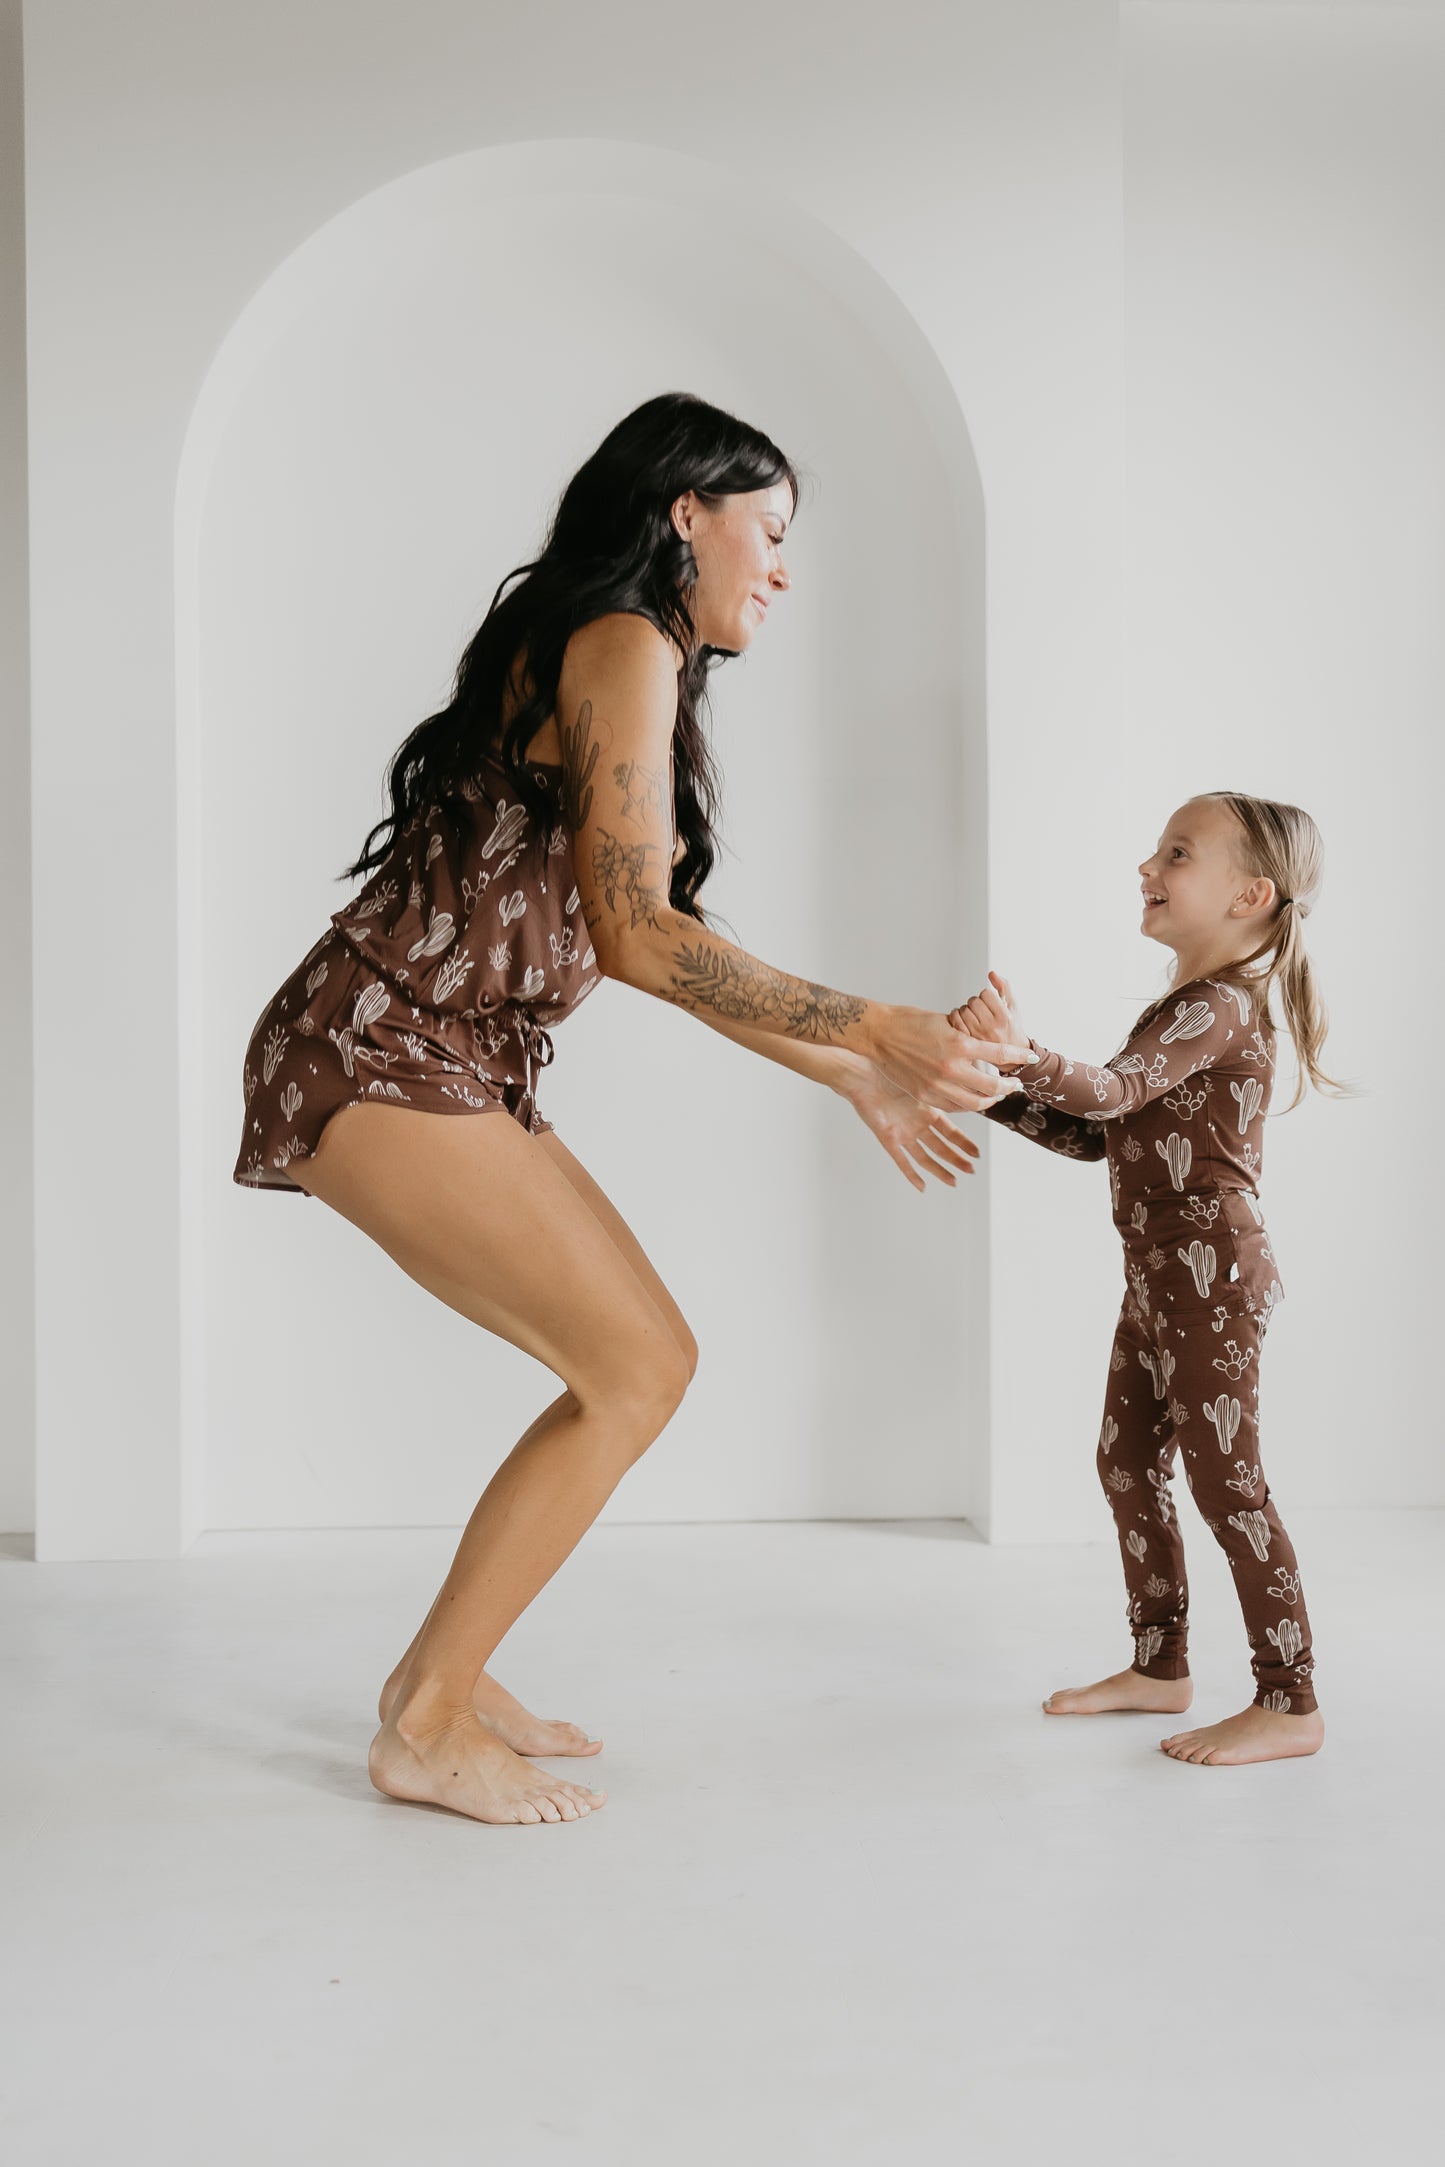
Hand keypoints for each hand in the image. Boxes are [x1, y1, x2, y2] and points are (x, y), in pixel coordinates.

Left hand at [838, 1064, 981, 1192]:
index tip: (977, 1153)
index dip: (964, 1143)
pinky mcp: (887, 1138)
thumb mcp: (920, 1078)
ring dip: (940, 1170)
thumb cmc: (888, 1069)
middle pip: (941, 1147)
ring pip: (925, 1157)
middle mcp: (917, 1124)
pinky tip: (921, 1186)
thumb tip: (967, 1078)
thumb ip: (942, 1085)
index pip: (951, 1132)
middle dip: (957, 1159)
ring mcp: (903, 1132)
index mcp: (927, 1110)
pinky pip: (900, 1160)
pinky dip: (911, 1174)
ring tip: (953, 1181)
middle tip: (971, 1171)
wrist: (862, 1074)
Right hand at [865, 1003, 1031, 1113]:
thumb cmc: (910, 1021)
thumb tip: (986, 1046)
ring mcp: (937, 1085)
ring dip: (991, 1100)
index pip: (1000, 1053)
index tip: (1030, 1058)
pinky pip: (954, 1106)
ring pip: (975, 1102)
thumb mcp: (945, 1022)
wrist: (878, 1034)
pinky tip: (973, 1098)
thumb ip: (966, 1037)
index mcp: (959, 1044)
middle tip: (1016, 1084)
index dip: (1019, 1056)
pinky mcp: (925, 1095)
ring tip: (997, 1095)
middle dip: (1009, 1086)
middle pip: (992, 1086)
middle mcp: (951, 1068)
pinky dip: (968, 1104)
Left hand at [947, 972, 1028, 1071]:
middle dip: (976, 1002)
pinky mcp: (966, 1042)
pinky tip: (964, 1021)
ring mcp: (977, 1036)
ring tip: (974, 1016)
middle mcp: (990, 1027)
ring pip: (963, 1010)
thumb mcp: (1014, 1007)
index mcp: (1004, 1017)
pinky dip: (957, 1018)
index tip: (989, 1002)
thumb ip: (1004, 988)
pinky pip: (955, 1021)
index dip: (986, 995)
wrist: (1011, 1058)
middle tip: (981, 1010)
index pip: (986, 993)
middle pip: (973, 1001)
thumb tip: (992, 973)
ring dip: (966, 1010)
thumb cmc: (1012, 1029)